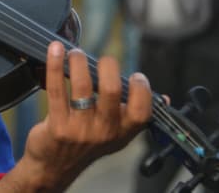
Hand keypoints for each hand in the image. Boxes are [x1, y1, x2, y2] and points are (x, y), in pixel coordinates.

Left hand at [0, 44, 151, 192]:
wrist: (55, 167)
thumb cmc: (87, 143)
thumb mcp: (116, 135)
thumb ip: (134, 115)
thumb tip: (163, 98)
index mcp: (123, 132)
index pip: (141, 111)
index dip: (142, 89)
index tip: (136, 76)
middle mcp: (104, 131)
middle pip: (112, 91)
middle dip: (108, 66)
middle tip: (103, 60)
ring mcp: (80, 129)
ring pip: (82, 86)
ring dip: (79, 61)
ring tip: (76, 53)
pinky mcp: (58, 125)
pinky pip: (56, 89)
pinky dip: (55, 65)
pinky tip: (55, 50)